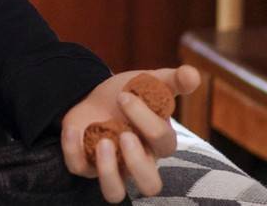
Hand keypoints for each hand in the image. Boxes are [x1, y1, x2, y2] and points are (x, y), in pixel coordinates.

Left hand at [59, 65, 201, 201]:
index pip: (163, 142)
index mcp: (158, 142)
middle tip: (125, 135)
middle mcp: (138, 161)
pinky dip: (73, 150)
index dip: (146, 120)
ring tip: (103, 142)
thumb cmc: (131, 93)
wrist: (97, 95)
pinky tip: (74, 129)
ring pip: (115, 193)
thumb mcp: (151, 82)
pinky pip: (79, 168)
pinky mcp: (86, 163)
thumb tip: (193, 74)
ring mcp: (112, 166)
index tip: (125, 97)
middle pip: (150, 185)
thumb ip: (174, 80)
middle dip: (138, 163)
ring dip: (108, 172)